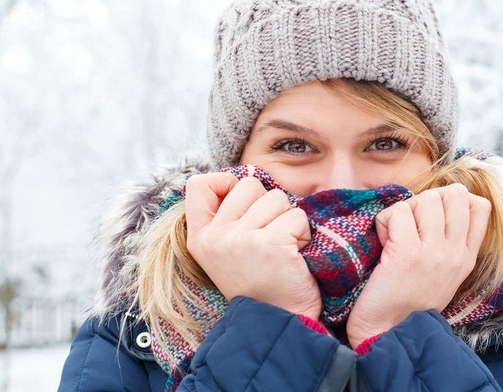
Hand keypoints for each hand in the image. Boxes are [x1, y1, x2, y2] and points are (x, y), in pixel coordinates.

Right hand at [184, 173, 321, 318]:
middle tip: (268, 239)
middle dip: (268, 206)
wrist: (278, 322)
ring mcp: (241, 240)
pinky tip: (294, 256)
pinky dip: (303, 234)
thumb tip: (240, 180)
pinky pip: (297, 216)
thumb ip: (225, 216)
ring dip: (288, 220)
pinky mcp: (271, 244)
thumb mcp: (225, 251)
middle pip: (250, 184)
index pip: (199, 183)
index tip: (243, 208)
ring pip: (277, 198)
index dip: (226, 183)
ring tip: (282, 249)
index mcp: (200, 238)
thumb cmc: (259, 281)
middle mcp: (215, 237)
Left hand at [346, 183, 490, 347]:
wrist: (388, 333)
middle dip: (428, 200)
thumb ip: (452, 243)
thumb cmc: (409, 301)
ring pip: (426, 199)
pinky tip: (383, 243)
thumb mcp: (446, 274)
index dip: (453, 200)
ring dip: (404, 211)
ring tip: (396, 235)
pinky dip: (384, 222)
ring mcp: (434, 253)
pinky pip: (397, 212)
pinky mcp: (407, 253)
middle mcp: (455, 254)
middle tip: (412, 223)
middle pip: (455, 194)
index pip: (481, 206)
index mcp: (467, 258)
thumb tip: (445, 202)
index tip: (432, 217)